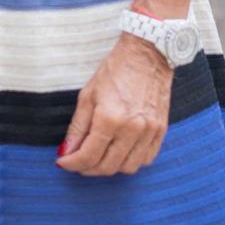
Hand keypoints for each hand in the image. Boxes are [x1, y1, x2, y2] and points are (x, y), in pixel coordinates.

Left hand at [56, 34, 172, 176]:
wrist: (147, 56)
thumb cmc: (114, 71)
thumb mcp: (87, 95)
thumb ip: (77, 127)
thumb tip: (68, 151)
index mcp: (110, 118)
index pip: (89, 155)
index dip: (73, 163)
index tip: (63, 162)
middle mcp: (132, 129)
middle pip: (108, 167)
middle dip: (88, 169)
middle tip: (78, 162)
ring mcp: (149, 132)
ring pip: (128, 168)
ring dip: (110, 168)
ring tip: (98, 157)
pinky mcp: (161, 131)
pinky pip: (146, 159)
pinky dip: (131, 161)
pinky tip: (119, 152)